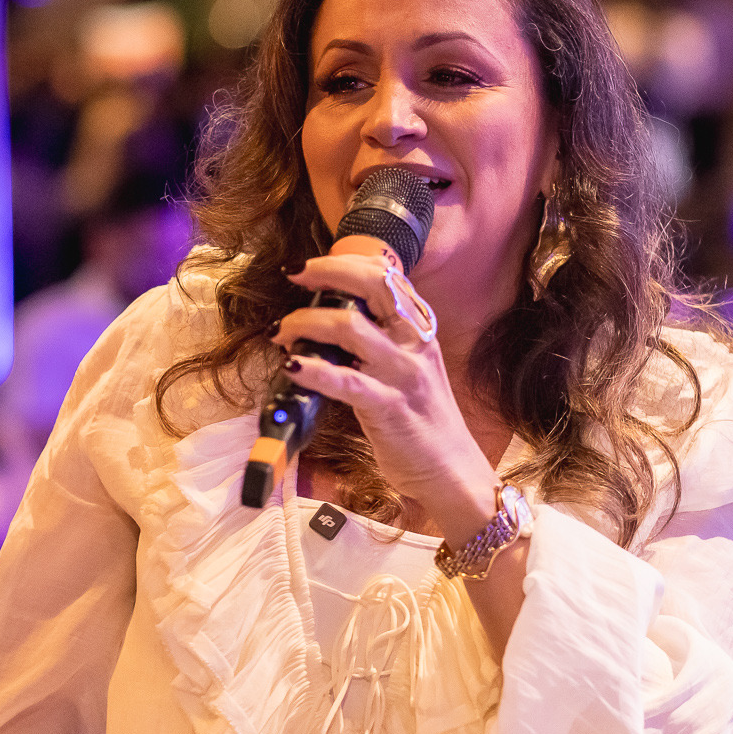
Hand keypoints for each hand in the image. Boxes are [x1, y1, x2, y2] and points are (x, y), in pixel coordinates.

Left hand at [274, 254, 497, 537]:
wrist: (452, 471)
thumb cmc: (422, 422)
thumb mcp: (408, 370)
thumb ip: (380, 343)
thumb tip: (331, 324)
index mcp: (419, 330)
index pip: (387, 275)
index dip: (346, 262)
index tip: (312, 265)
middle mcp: (415, 343)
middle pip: (373, 283)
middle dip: (327, 271)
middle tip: (294, 274)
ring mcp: (403, 373)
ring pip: (349, 326)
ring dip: (305, 322)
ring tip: (280, 331)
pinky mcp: (389, 406)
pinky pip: (344, 380)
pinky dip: (312, 369)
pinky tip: (291, 366)